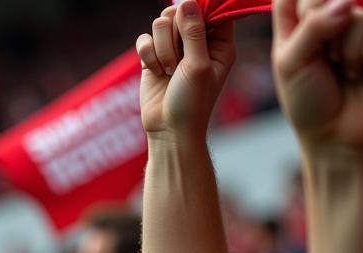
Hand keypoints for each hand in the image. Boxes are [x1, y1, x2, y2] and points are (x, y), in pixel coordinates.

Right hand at [137, 1, 235, 143]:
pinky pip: (144, 39)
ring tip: (169, 71)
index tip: (190, 21)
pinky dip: (148, 55)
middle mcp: (196, 41)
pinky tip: (156, 72)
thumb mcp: (198, 65)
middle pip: (181, 10)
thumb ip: (194, 32)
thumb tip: (187, 2)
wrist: (169, 131)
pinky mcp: (153, 57)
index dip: (200, 8)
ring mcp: (174, 48)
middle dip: (176, 32)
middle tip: (179, 58)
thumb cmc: (192, 104)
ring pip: (160, 23)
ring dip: (162, 48)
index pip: (213, 9)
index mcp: (218, 42)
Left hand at [272, 0, 362, 152]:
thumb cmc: (308, 103)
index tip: (302, 31)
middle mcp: (331, 21)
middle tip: (324, 61)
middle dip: (324, 32)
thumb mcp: (292, 64)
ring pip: (358, 16)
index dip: (304, 6)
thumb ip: (312, 26)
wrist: (336, 138)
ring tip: (344, 74)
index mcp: (300, 24)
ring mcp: (361, 29)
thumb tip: (347, 2)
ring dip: (347, 53)